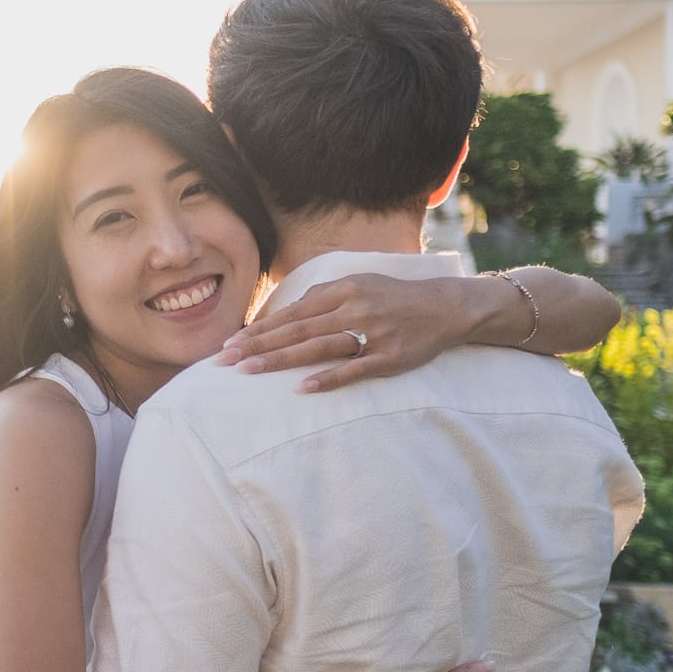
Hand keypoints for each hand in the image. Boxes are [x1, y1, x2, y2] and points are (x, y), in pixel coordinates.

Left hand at [216, 273, 483, 393]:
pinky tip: (302, 388)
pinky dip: (328, 378)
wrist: (447, 306)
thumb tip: (286, 310)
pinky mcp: (389, 356)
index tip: (230, 344)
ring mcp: (371, 332)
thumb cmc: (394, 297)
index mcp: (343, 289)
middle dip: (257, 346)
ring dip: (280, 360)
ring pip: (318, 347)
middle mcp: (354, 307)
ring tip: (249, 371)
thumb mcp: (359, 283)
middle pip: (296, 329)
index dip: (259, 329)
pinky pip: (353, 369)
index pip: (291, 313)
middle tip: (225, 362)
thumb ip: (323, 296)